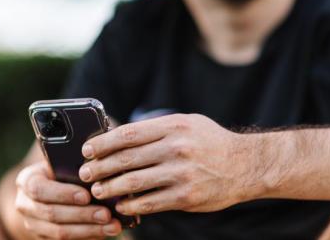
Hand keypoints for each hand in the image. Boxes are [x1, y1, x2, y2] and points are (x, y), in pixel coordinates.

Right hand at [15, 162, 121, 238]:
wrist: (51, 191)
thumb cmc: (63, 172)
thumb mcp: (64, 164)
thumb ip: (75, 168)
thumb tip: (100, 174)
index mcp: (27, 180)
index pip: (39, 189)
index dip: (63, 194)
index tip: (87, 196)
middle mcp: (25, 204)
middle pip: (52, 213)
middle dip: (82, 215)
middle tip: (106, 214)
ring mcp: (33, 224)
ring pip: (60, 232)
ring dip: (89, 230)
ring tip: (113, 226)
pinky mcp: (44, 238)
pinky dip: (89, 237)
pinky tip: (106, 231)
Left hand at [79, 114, 264, 215]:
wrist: (246, 165)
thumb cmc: (211, 142)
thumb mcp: (187, 123)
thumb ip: (157, 129)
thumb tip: (119, 136)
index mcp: (173, 126)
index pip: (127, 134)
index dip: (102, 143)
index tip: (87, 149)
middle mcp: (176, 148)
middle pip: (126, 159)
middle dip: (99, 167)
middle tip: (84, 173)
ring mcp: (181, 173)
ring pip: (133, 182)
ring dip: (110, 188)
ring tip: (97, 191)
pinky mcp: (186, 196)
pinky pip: (150, 202)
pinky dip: (131, 205)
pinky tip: (120, 205)